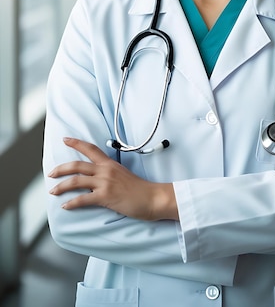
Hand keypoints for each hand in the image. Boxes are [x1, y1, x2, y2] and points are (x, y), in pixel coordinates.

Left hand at [48, 138, 177, 220]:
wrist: (152, 197)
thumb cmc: (140, 188)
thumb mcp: (124, 174)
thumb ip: (110, 173)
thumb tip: (98, 178)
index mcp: (110, 164)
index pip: (90, 149)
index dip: (76, 143)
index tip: (65, 139)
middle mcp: (105, 171)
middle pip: (77, 165)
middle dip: (61, 169)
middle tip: (51, 173)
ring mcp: (105, 183)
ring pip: (76, 181)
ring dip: (61, 186)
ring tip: (53, 191)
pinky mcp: (105, 197)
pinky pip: (83, 199)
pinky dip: (71, 203)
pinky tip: (65, 206)